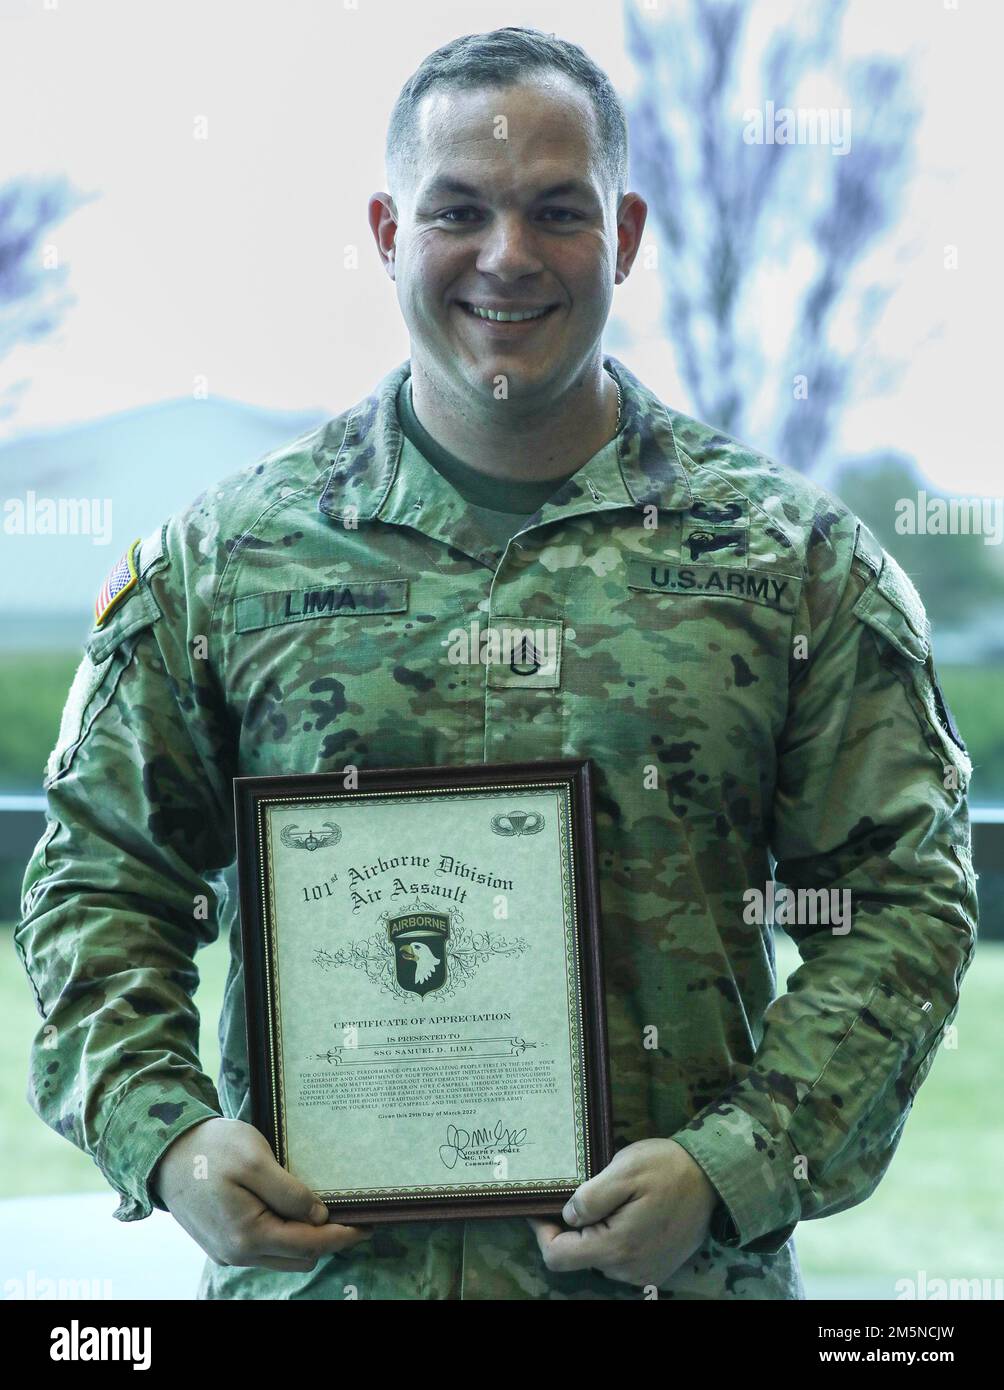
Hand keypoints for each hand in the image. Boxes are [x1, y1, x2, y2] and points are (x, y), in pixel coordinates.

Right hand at [151, 1116, 372, 1271]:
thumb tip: (319, 1216)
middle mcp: (238, 1254)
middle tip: (349, 1210)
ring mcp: (228, 1251)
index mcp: (248, 1236)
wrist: (164, 1153)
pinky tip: (291, 1207)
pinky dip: (283, 1232)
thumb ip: (289, 1193)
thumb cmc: (210, 1149)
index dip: (342, 1236)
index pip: (310, 1245)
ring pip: (282, 1254)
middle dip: (327, 1238)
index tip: (368, 1224)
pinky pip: (264, 1246)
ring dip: (304, 1237)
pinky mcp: (222, 1242)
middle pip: (299, 1256)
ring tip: (321, 1206)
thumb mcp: (255, 1160)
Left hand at [529, 1138, 717, 1288]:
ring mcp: (645, 1272)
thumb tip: (567, 1216)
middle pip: (579, 1258)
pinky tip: (631, 1211)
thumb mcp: (625, 1169)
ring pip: (601, 1258)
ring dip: (598, 1232)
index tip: (541, 1209)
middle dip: (575, 1228)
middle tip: (586, 1192)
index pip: (558, 1257)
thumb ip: (591, 1196)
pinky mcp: (657, 1268)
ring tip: (615, 1198)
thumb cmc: (667, 1168)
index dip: (542, 1233)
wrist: (713, 1179)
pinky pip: (622, 1259)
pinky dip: (617, 1238)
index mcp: (616, 1247)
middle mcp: (628, 1270)